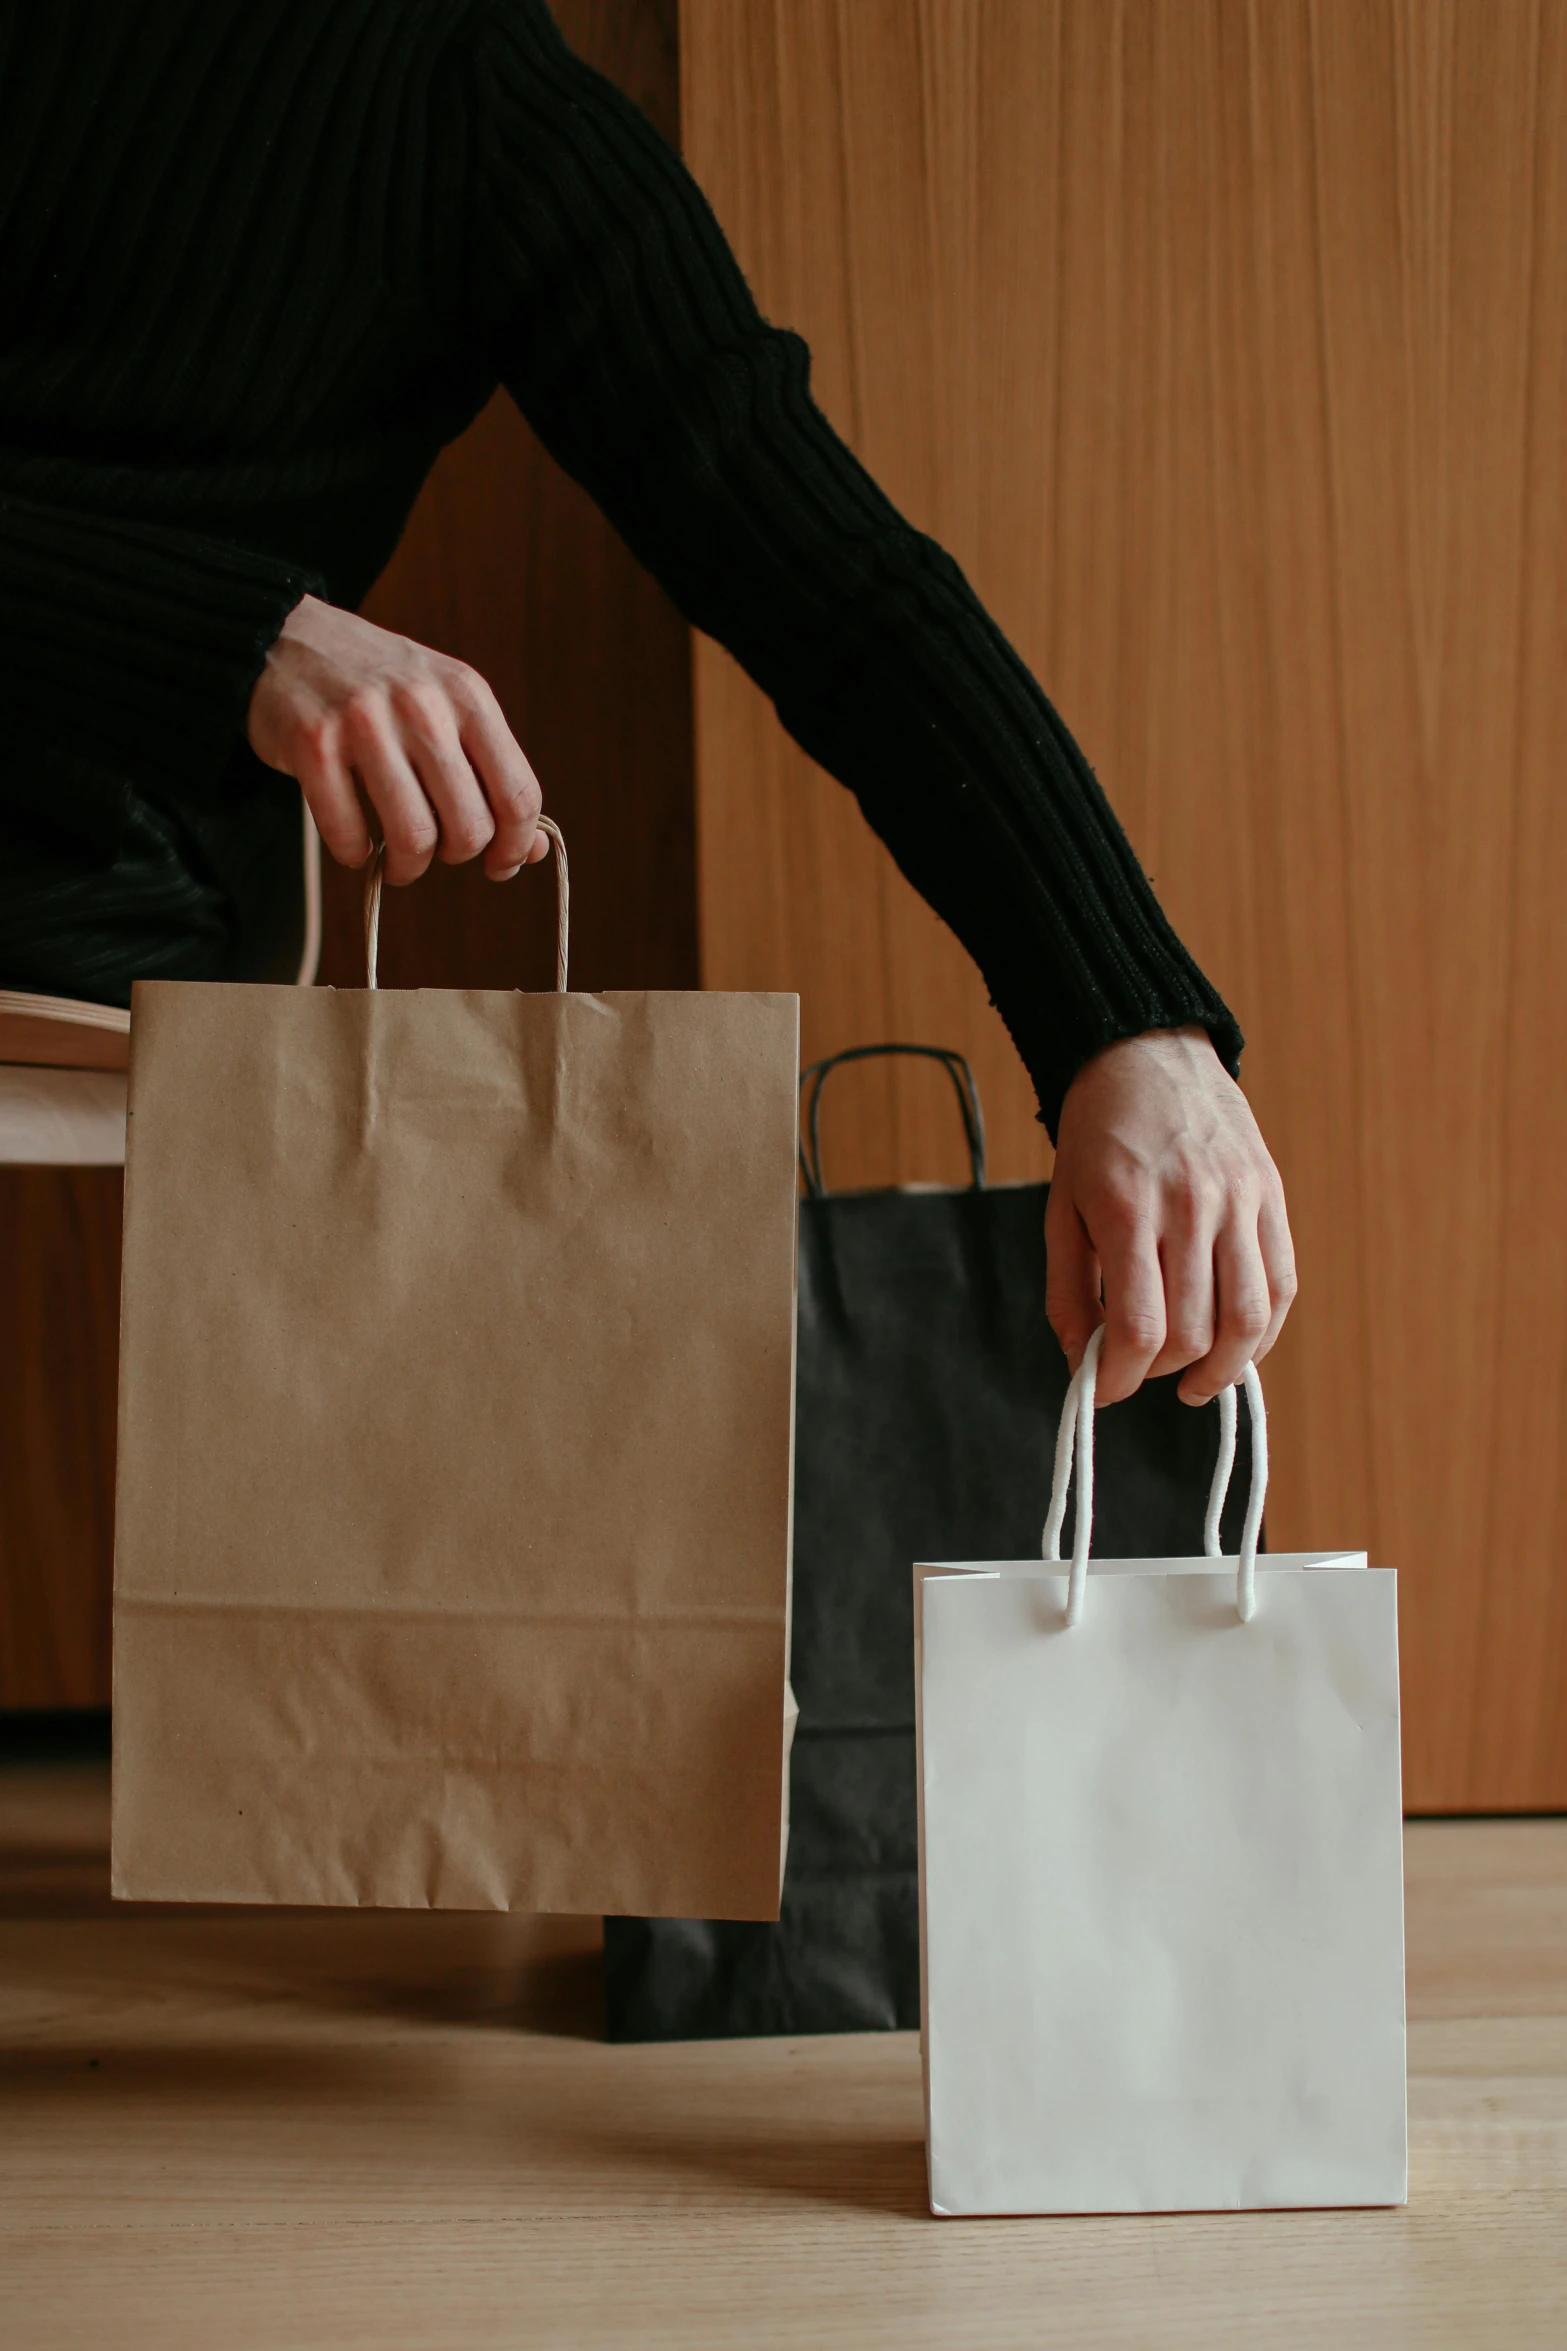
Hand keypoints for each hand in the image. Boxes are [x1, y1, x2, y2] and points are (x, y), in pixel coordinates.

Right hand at [247, 595, 547, 884]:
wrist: (287, 640)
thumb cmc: (379, 687)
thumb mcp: (448, 707)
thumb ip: (491, 771)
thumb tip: (531, 848)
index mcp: (467, 694)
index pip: (518, 794)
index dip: (514, 846)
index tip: (498, 865)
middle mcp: (421, 704)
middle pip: (469, 828)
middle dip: (455, 857)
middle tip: (435, 851)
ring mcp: (365, 723)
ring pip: (414, 838)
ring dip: (407, 867)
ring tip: (398, 860)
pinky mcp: (314, 745)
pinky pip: (350, 835)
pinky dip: (355, 855)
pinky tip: (355, 842)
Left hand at [1044, 1026, 1295, 1406]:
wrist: (1146, 1054)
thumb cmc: (1097, 1136)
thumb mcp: (1060, 1208)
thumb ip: (1067, 1291)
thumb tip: (1081, 1362)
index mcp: (1128, 1207)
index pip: (1139, 1327)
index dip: (1119, 1377)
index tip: (1103, 1389)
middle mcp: (1191, 1204)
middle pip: (1192, 1332)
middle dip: (1158, 1371)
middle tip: (1137, 1369)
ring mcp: (1240, 1199)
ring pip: (1248, 1320)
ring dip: (1220, 1370)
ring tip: (1193, 1382)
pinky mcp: (1272, 1196)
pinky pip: (1281, 1286)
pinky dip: (1263, 1334)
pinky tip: (1236, 1349)